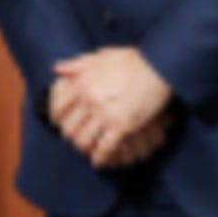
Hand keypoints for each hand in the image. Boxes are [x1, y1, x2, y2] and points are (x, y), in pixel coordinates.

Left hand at [52, 48, 173, 166]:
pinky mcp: (122, 125)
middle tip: (77, 137)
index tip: (62, 123)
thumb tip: (57, 69)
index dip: (58, 119)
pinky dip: (100, 158)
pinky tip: (100, 161)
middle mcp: (90, 99)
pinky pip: (104, 149)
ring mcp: (105, 114)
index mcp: (83, 82)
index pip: (58, 108)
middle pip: (70, 128)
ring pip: (84, 141)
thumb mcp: (102, 56)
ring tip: (89, 148)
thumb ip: (78, 64)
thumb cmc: (133, 60)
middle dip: (71, 135)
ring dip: (85, 148)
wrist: (160, 65)